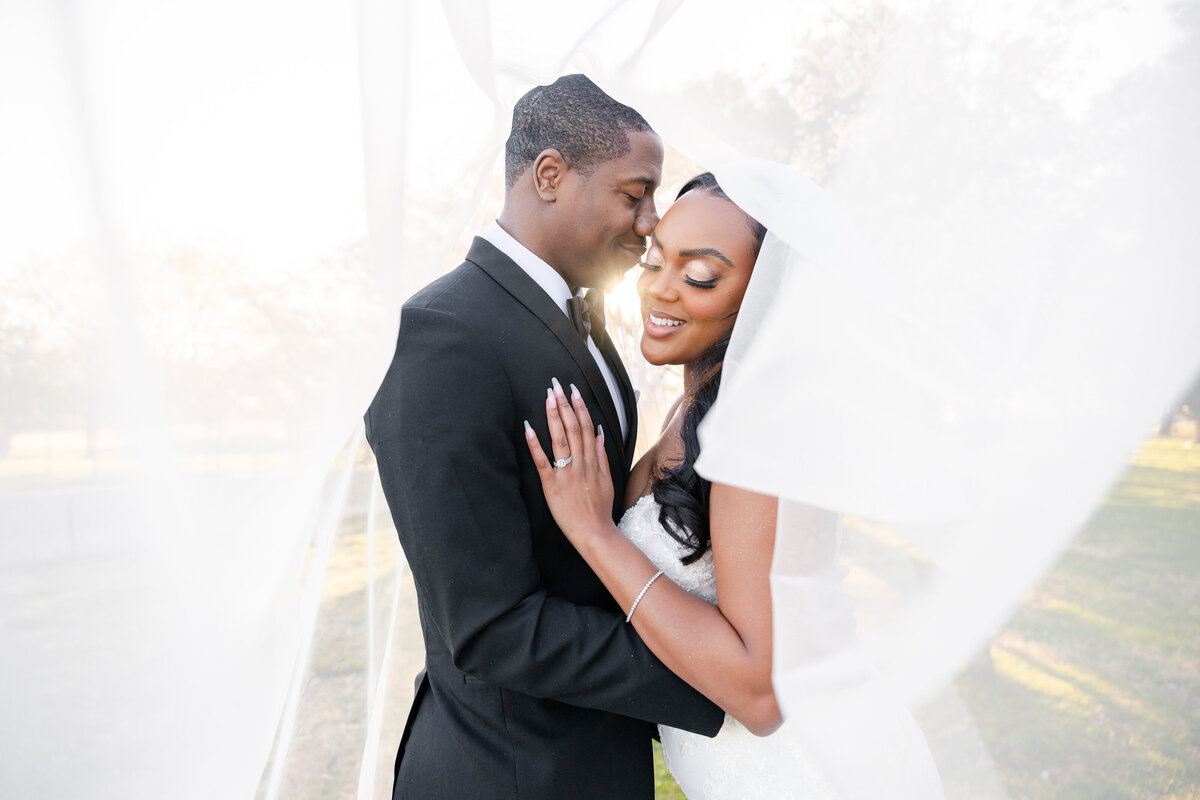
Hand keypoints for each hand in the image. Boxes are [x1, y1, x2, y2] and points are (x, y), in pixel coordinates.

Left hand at [523, 378, 614, 545]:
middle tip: (557, 385)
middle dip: (565, 404)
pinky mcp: (552, 486)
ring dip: (553, 416)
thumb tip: (600, 434)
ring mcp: (566, 474)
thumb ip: (602, 456)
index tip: (574, 391)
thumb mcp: (607, 480)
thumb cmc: (600, 509)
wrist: (595, 532)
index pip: (587, 427)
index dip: (580, 407)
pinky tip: (528, 428)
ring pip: (560, 439)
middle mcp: (580, 464)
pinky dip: (535, 444)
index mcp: (593, 462)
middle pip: (574, 428)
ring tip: (548, 397)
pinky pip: (543, 462)